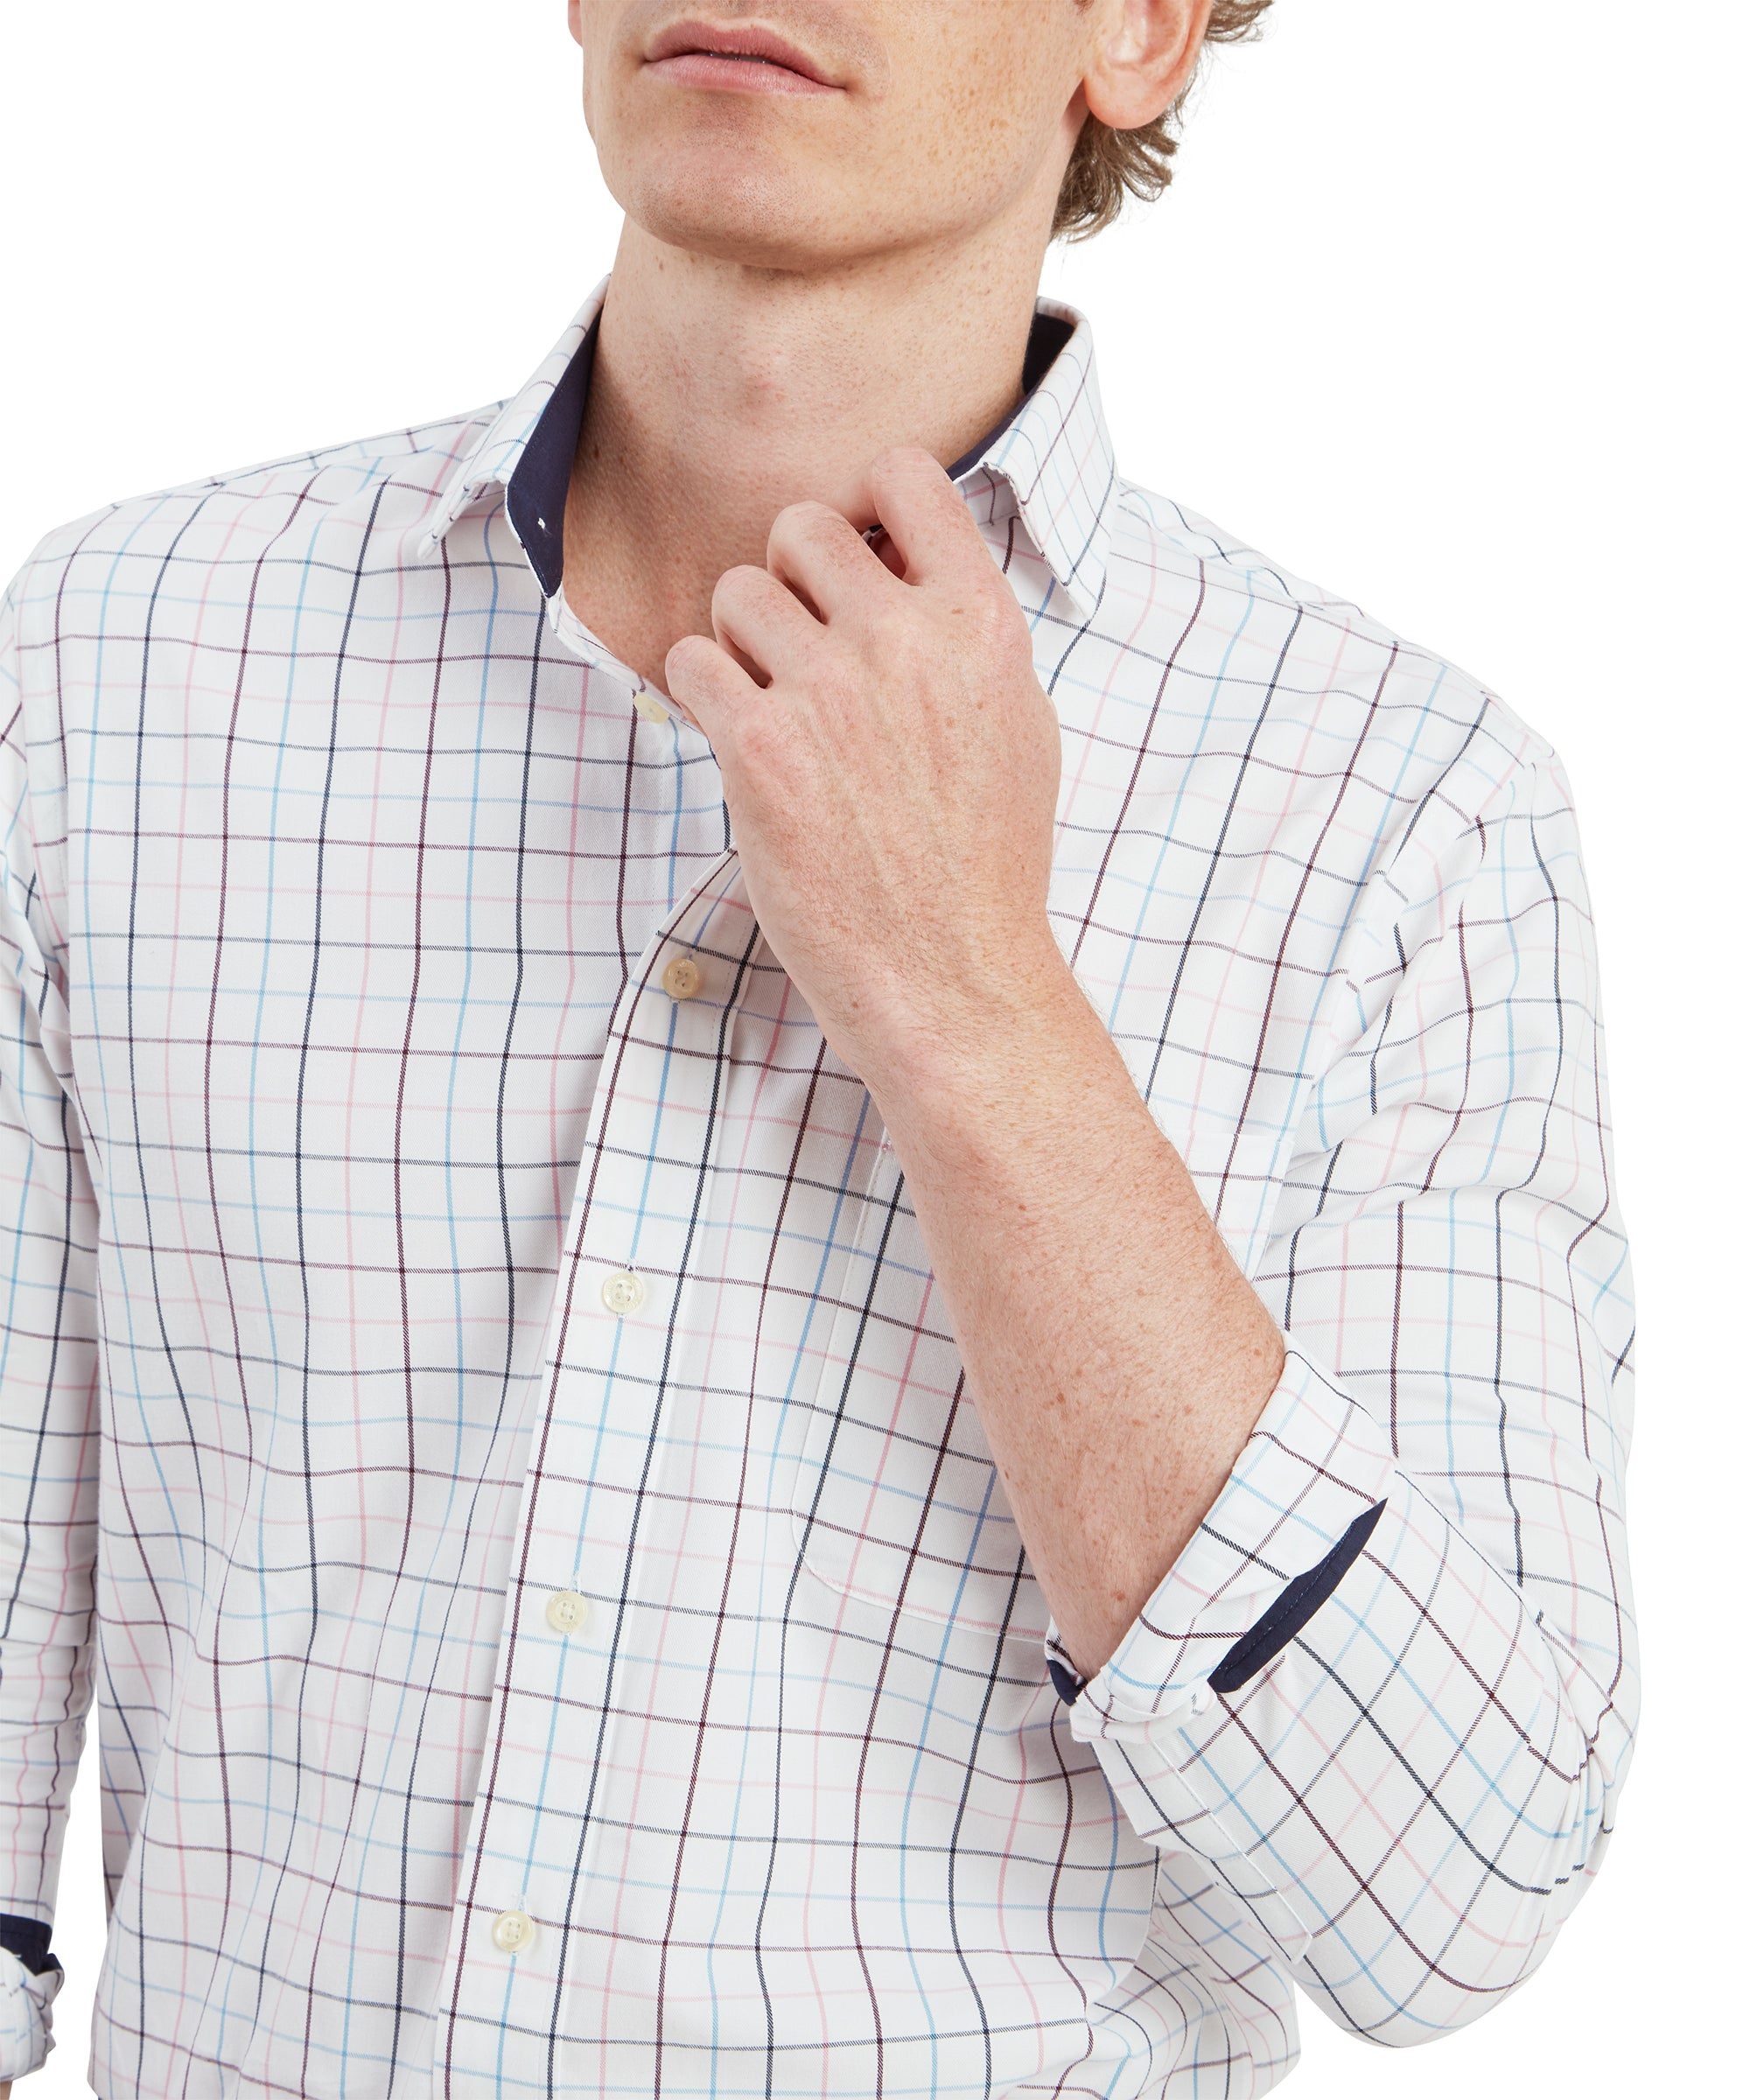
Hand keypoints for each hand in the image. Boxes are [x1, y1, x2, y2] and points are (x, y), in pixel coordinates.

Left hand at [664, 446, 1065, 1099]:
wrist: (952, 976)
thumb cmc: (987, 863)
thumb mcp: (1020, 726)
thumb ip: (969, 632)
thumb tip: (911, 557)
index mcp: (981, 623)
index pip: (906, 473)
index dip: (866, 502)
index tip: (857, 555)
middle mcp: (906, 641)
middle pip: (800, 526)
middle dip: (790, 580)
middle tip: (802, 649)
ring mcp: (830, 692)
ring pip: (735, 590)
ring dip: (740, 639)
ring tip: (772, 704)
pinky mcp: (761, 750)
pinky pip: (691, 661)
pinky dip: (702, 693)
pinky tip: (738, 739)